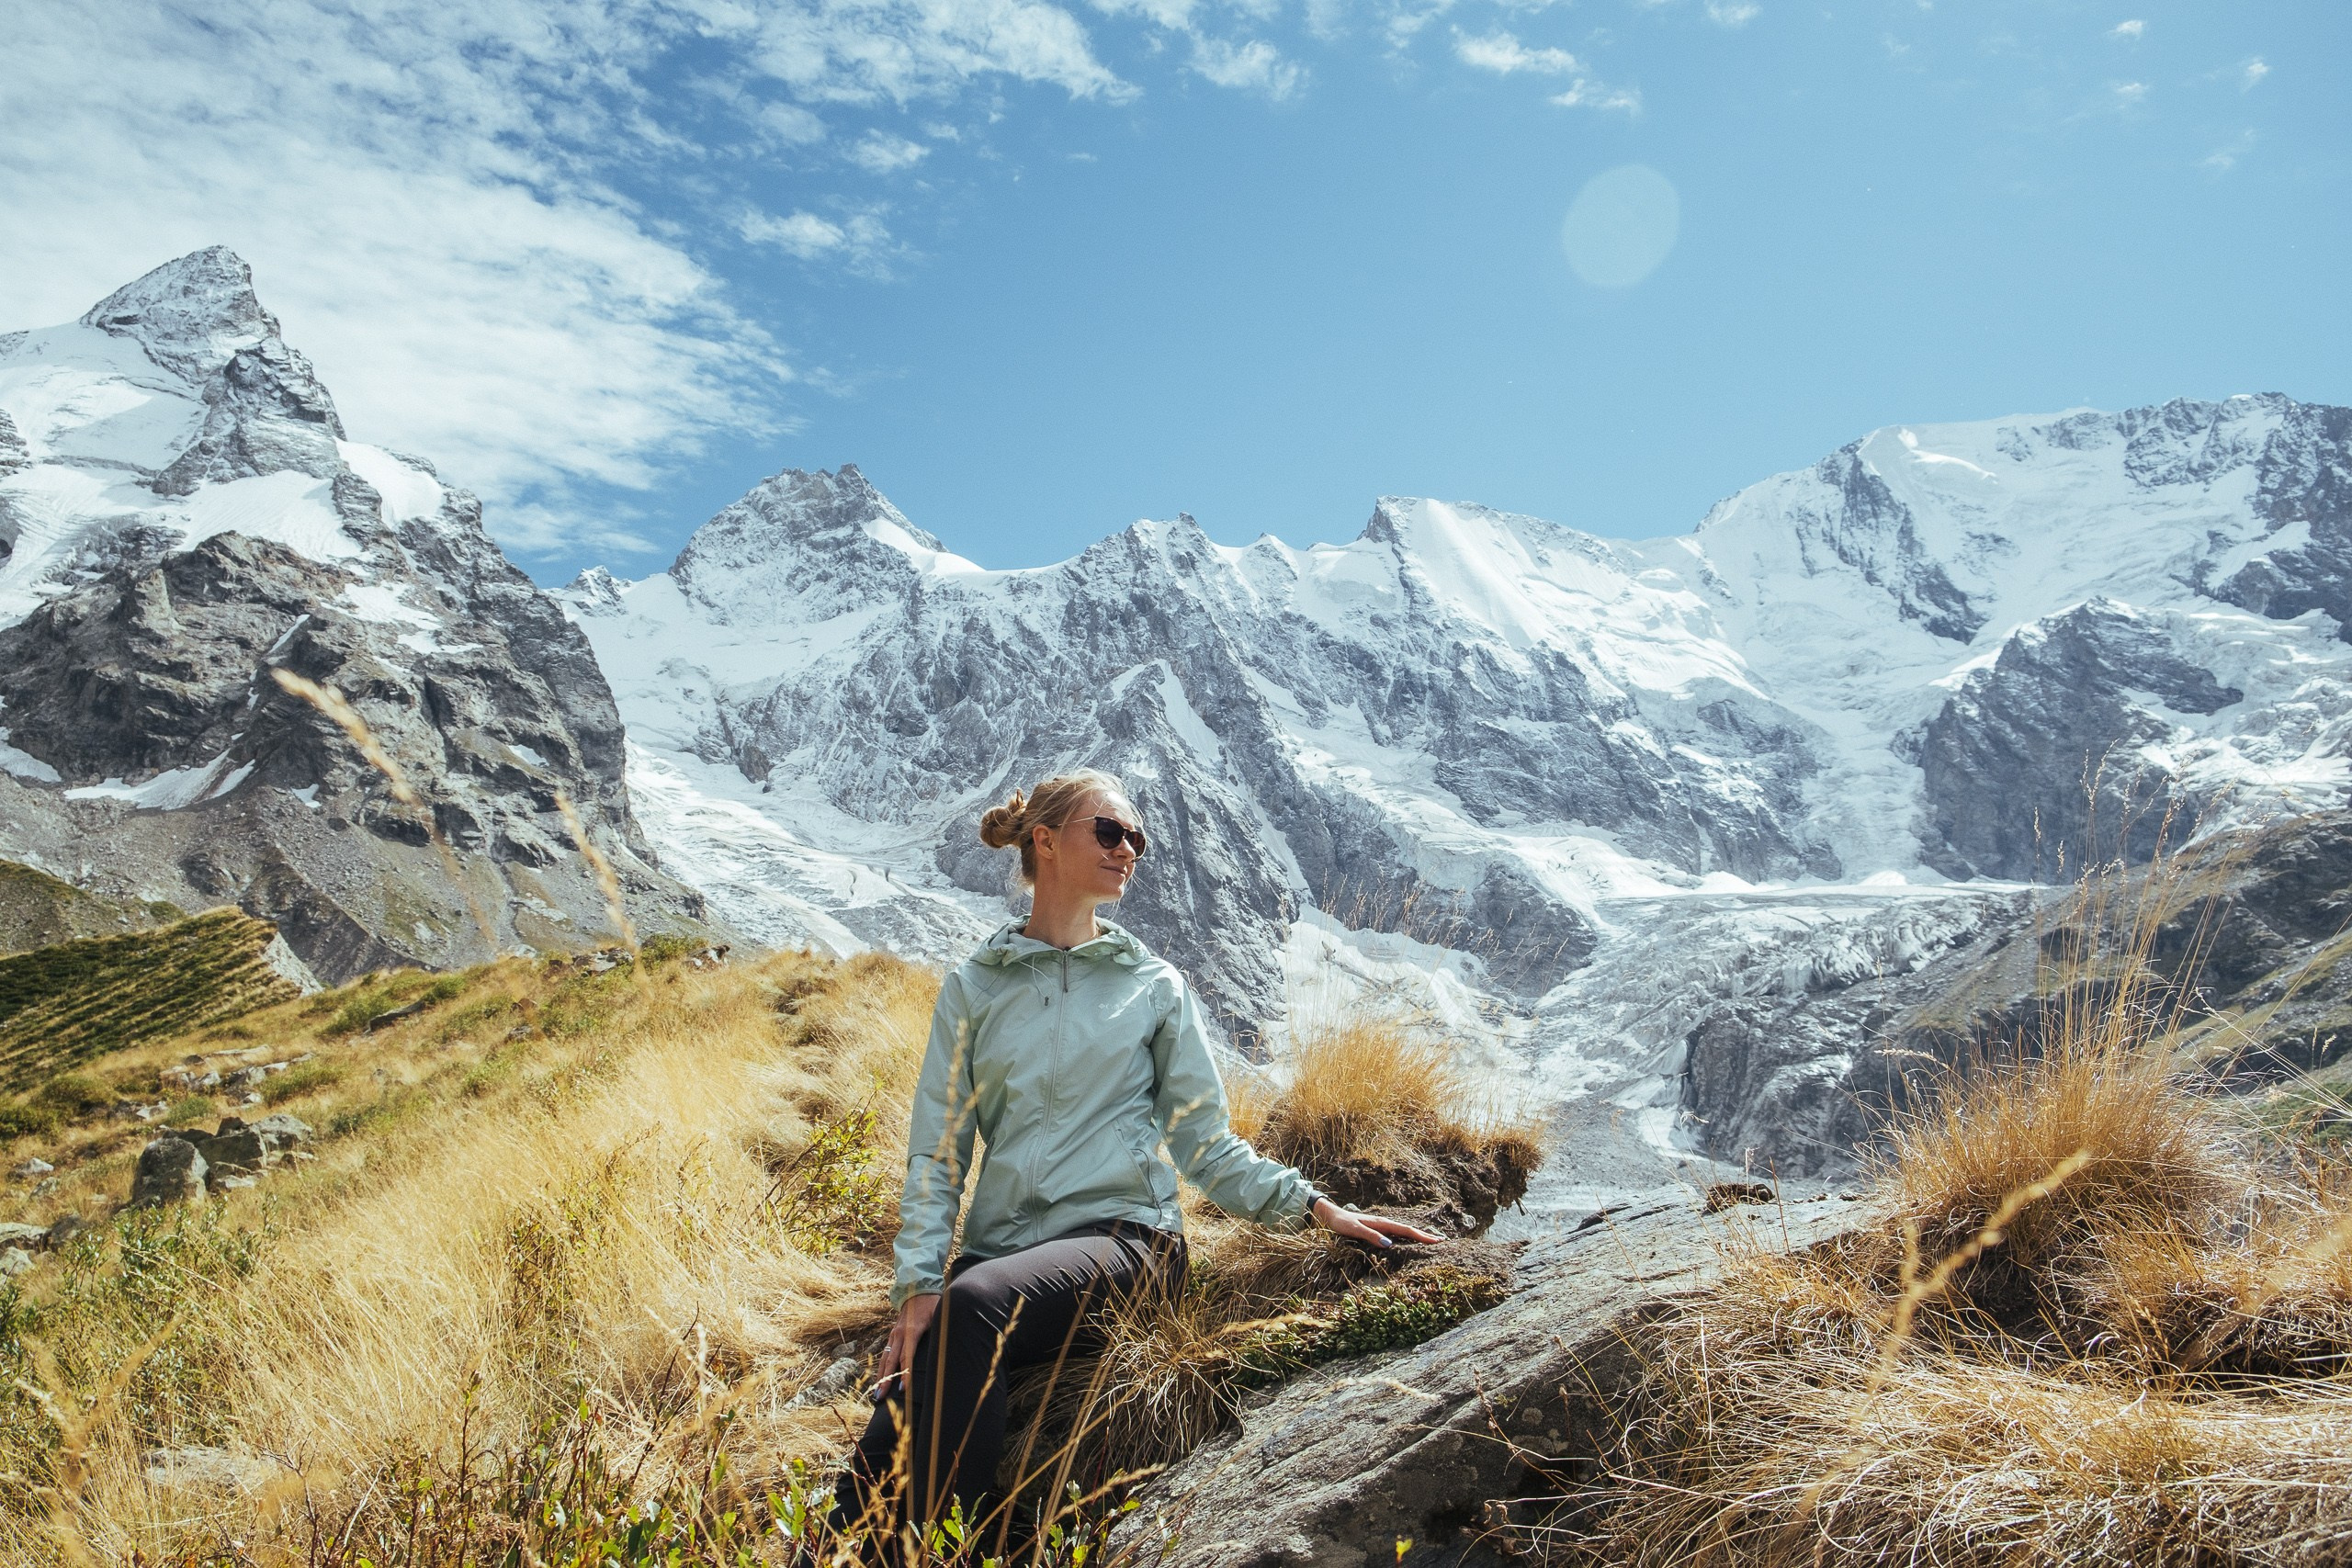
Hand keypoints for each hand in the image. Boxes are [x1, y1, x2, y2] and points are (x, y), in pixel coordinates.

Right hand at [873, 1292, 938, 1396]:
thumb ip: (939, 1330)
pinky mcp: (892, 1336)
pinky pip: (885, 1354)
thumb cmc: (931, 1304)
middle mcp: (899, 1334)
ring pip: (885, 1359)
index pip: (907, 1357)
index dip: (905, 1373)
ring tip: (876, 1393)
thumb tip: (947, 1345)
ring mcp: (894, 1335)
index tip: (903, 1389)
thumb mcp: (938, 1315)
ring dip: (880, 1376)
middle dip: (885, 1380)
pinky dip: (881, 1368)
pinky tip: (879, 1378)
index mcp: (911, 1331)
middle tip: (880, 1397)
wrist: (917, 1290)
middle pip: (891, 1361)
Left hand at [1311, 1197, 1444, 1247]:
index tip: (1436, 1241)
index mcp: (1382, 1223)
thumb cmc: (1341, 1224)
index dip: (1421, 1236)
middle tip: (1442, 1241)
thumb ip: (1371, 1237)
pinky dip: (1407, 1236)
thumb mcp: (1354, 1230)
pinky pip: (1397, 1233)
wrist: (1331, 1215)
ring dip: (1418, 1235)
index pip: (1406, 1230)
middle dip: (1425, 1235)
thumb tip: (1390, 1245)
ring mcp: (1381, 1226)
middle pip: (1409, 1229)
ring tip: (1431, 1240)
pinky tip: (1409, 1240)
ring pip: (1404, 1231)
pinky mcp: (1377, 1229)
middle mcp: (1384, 1223)